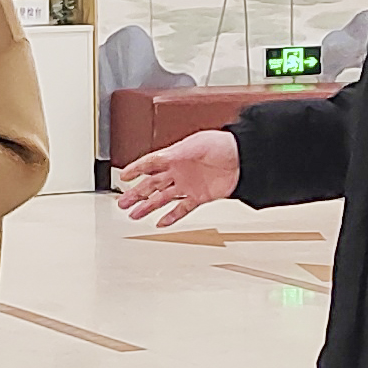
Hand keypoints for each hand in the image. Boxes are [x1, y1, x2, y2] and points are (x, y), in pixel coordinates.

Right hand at [116, 128, 241, 227]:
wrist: (245, 158)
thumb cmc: (224, 145)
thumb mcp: (197, 144)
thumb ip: (176, 153)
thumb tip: (160, 158)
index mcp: (176, 156)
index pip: (149, 163)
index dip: (135, 170)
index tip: (122, 177)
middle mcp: (179, 171)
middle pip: (152, 184)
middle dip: (136, 194)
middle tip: (122, 202)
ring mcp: (188, 185)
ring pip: (162, 198)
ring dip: (148, 206)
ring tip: (134, 215)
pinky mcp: (200, 196)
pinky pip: (182, 209)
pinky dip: (171, 216)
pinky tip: (160, 223)